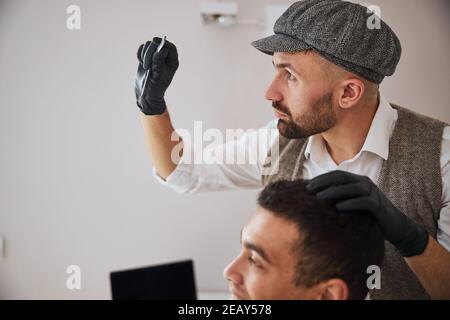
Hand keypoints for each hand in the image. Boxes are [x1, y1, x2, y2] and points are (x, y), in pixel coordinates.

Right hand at [135, 37, 178, 114]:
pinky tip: (141, 63)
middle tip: (147, 65)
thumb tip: (162, 50)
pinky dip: (140, 55)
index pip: (171, 47)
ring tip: (145, 66)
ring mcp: (155, 57)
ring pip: (149, 45)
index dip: (163, 42)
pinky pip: (142, 49)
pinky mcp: (147, 57)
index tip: (155, 41)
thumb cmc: (155, 87)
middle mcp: (165, 58)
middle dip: (150, 52)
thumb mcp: (158, 76)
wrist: (146, 93)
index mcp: (172, 62)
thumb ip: (159, 63)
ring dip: (144, 54)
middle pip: (157, 44)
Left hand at [306, 170, 428, 256]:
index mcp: (358, 180)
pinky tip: (338, 208)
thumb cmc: (368, 215)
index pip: (337, 175)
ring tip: (319, 198)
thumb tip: (316, 199)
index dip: (321, 178)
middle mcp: (366, 183)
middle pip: (342, 178)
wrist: (395, 226)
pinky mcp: (379, 206)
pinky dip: (350, 203)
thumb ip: (340, 198)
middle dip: (324, 182)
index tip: (307, 186)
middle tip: (309, 190)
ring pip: (351, 188)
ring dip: (334, 192)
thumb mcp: (353, 204)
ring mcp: (373, 193)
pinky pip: (364, 202)